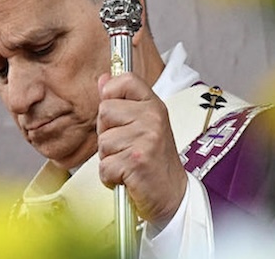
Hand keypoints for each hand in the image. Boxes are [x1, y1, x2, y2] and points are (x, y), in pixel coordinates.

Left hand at [96, 72, 187, 226]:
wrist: (172, 195)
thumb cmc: (155, 160)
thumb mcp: (144, 124)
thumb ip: (122, 101)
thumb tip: (103, 79)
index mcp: (154, 105)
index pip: (125, 80)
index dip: (111, 93)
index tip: (117, 113)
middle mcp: (152, 118)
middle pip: (105, 111)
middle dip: (107, 133)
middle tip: (126, 146)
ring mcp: (146, 139)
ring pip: (102, 141)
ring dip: (109, 158)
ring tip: (128, 162)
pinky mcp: (137, 161)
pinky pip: (104, 165)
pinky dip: (110, 177)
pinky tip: (127, 177)